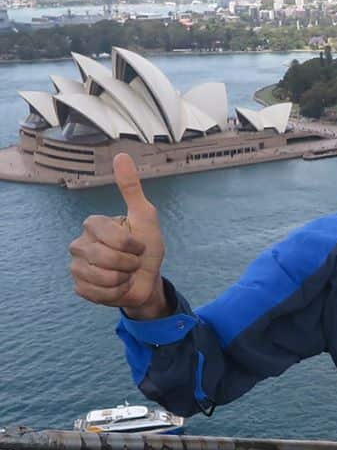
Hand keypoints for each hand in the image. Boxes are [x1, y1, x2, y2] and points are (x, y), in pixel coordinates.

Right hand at [69, 153, 167, 316]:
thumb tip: (121, 155)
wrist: (147, 279)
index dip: (134, 245)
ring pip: (101, 278)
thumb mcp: (145, 216)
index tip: (139, 245)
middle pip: (106, 258)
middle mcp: (79, 243)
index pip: (113, 237)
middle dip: (130, 264)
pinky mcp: (79, 287)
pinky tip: (117, 287)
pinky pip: (96, 293)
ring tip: (125, 274)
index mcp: (93, 224)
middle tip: (132, 262)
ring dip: (122, 279)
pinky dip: (114, 294)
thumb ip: (131, 188)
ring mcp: (76, 266)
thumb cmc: (147, 246)